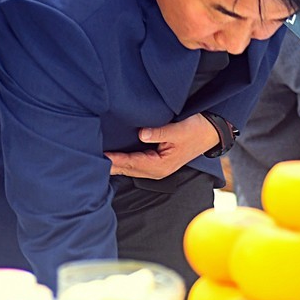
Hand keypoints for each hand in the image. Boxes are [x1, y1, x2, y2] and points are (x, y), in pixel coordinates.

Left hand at [104, 114, 218, 179]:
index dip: (115, 159)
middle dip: (110, 165)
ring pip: (130, 168)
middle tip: (89, 160)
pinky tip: (111, 158)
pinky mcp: (156, 161)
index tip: (100, 156)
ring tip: (94, 161)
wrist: (210, 132)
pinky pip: (134, 163)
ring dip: (115, 164)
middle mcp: (156, 170)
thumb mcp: (178, 129)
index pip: (132, 162)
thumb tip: (141, 134)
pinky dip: (122, 161)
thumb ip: (159, 132)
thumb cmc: (195, 130)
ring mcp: (156, 167)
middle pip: (128, 168)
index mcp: (161, 165)